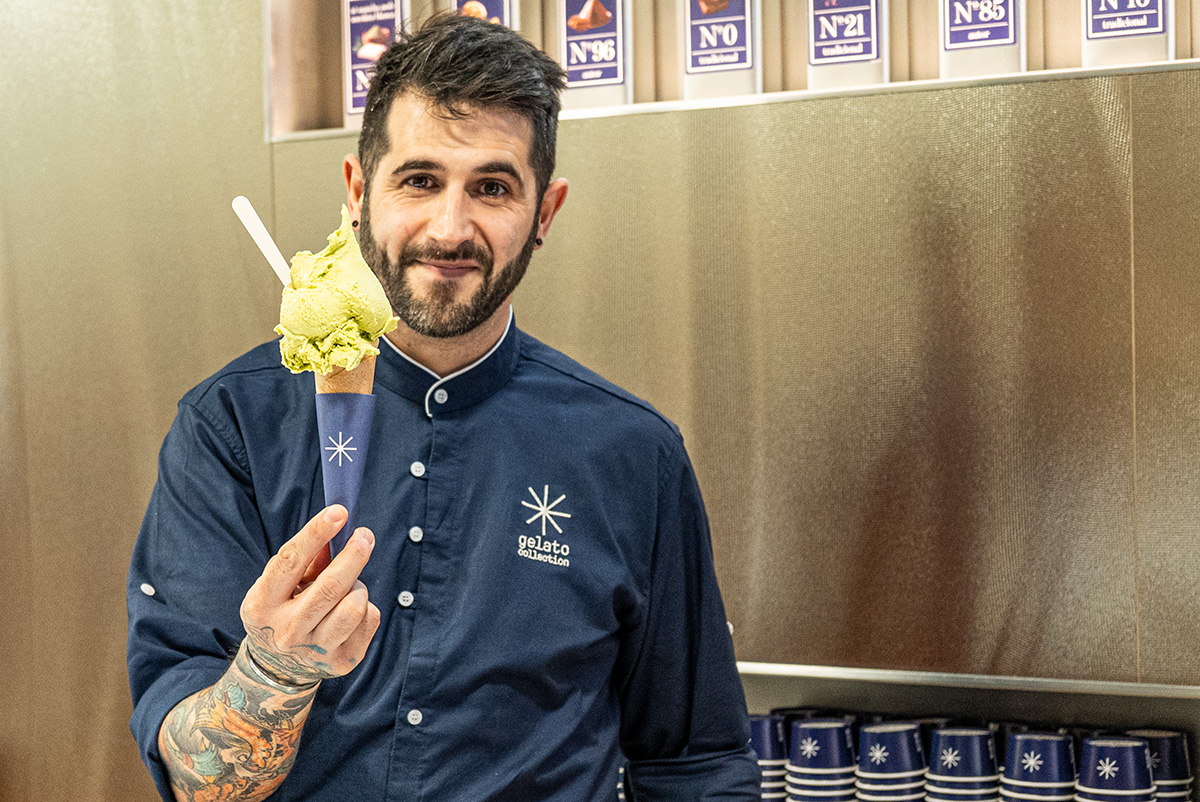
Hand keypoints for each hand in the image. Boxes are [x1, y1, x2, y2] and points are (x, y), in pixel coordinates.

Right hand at [239, 505, 380, 685]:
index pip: (290, 562)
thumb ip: (305, 558)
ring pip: (355, 605)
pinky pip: (370, 619)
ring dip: (358, 586)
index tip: (339, 511)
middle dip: (354, 554)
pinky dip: (366, 606)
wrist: (278, 668)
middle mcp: (286, 631)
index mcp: (262, 605)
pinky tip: (350, 610)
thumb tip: (336, 525)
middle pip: (331, 586)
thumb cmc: (282, 611)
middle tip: (364, 535)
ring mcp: (315, 651)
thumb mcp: (279, 586)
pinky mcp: (342, 662)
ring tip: (350, 586)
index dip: (316, 532)